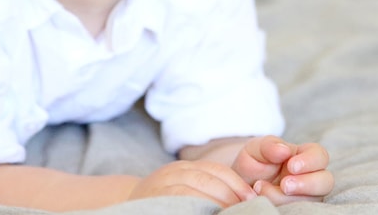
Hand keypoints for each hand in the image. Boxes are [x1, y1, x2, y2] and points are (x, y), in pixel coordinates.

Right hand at [129, 159, 256, 206]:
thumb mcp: (185, 187)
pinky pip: (180, 203)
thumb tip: (246, 199)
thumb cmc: (163, 202)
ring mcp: (160, 187)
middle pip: (207, 179)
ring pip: (193, 192)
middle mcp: (171, 173)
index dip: (236, 184)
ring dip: (215, 205)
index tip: (252, 199)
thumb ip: (207, 189)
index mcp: (183, 168)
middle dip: (229, 196)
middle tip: (246, 210)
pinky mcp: (154, 202)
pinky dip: (196, 209)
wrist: (125, 206)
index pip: (215, 170)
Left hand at [232, 136, 333, 203]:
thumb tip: (285, 151)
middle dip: (306, 184)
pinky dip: (282, 207)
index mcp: (304, 156)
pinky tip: (264, 200)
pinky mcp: (296, 209)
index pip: (320, 156)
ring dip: (288, 198)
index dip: (310, 161)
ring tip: (262, 189)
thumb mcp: (256, 149)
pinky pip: (299, 211)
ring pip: (312, 200)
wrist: (241, 185)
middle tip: (284, 185)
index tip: (291, 166)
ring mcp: (305, 196)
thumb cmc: (254, 163)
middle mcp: (310, 177)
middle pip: (325, 181)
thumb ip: (269, 145)